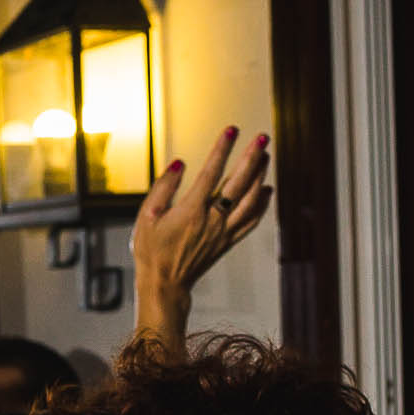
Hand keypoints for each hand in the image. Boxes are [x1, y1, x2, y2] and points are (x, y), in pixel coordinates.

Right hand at [132, 126, 272, 330]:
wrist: (165, 285)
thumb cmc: (151, 250)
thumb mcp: (146, 217)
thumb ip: (163, 188)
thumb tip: (180, 164)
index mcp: (191, 210)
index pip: (211, 172)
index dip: (222, 148)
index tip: (232, 129)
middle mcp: (212, 220)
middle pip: (239, 183)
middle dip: (253, 157)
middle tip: (263, 137)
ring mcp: (223, 232)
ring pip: (250, 200)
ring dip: (261, 176)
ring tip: (266, 156)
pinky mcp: (228, 241)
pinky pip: (252, 220)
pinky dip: (262, 204)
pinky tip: (267, 190)